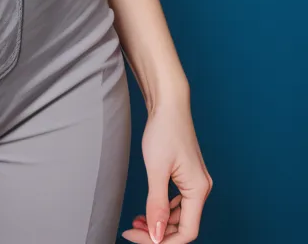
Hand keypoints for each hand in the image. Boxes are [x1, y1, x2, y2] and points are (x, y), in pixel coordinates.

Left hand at [121, 98, 212, 241]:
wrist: (168, 103)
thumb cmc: (164, 130)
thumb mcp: (157, 169)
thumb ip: (157, 205)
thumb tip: (157, 236)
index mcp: (198, 190)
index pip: (186, 232)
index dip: (162, 241)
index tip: (136, 237)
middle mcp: (201, 189)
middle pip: (182, 226)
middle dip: (158, 233)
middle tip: (132, 231)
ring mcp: (195, 183)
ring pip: (179, 216)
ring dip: (159, 223)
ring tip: (136, 223)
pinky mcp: (187, 176)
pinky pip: (177, 203)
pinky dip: (163, 210)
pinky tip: (148, 210)